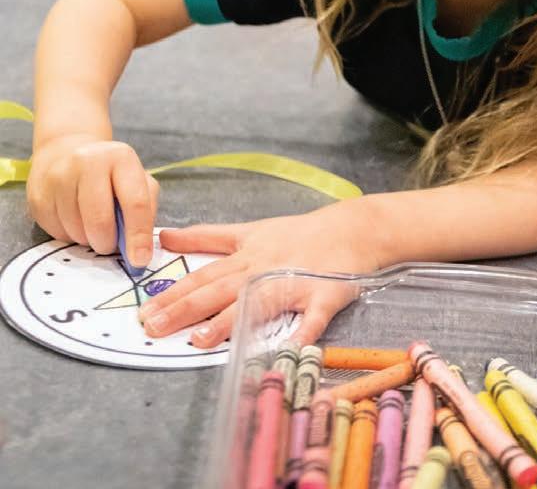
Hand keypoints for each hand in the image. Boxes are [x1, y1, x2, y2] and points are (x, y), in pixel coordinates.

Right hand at [26, 135, 158, 267]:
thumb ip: (145, 209)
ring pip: (77, 231)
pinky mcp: (38, 195)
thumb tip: (140, 249)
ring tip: (91, 226)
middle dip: (107, 243)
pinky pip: (57, 233)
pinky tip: (74, 221)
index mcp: (121, 157)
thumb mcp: (137, 180)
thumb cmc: (109, 173)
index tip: (140, 260)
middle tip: (109, 244)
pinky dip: (69, 236)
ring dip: (88, 240)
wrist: (66, 152)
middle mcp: (88, 162)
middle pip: (100, 221)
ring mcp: (59, 177)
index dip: (138, 235)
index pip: (135, 202)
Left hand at [140, 199, 383, 347]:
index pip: (203, 276)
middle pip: (219, 290)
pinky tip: (286, 350)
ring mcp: (293, 283)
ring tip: (199, 340)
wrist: (350, 228)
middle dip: (184, 310)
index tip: (143, 312)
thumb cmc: (298, 233)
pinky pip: (312, 319)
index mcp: (246, 255)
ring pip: (256, 303)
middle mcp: (263, 269)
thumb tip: (165, 237)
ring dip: (228, 322)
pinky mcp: (323, 297)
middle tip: (153, 328)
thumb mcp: (250, 229)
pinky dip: (301, 334)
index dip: (172, 294)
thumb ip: (208, 236)